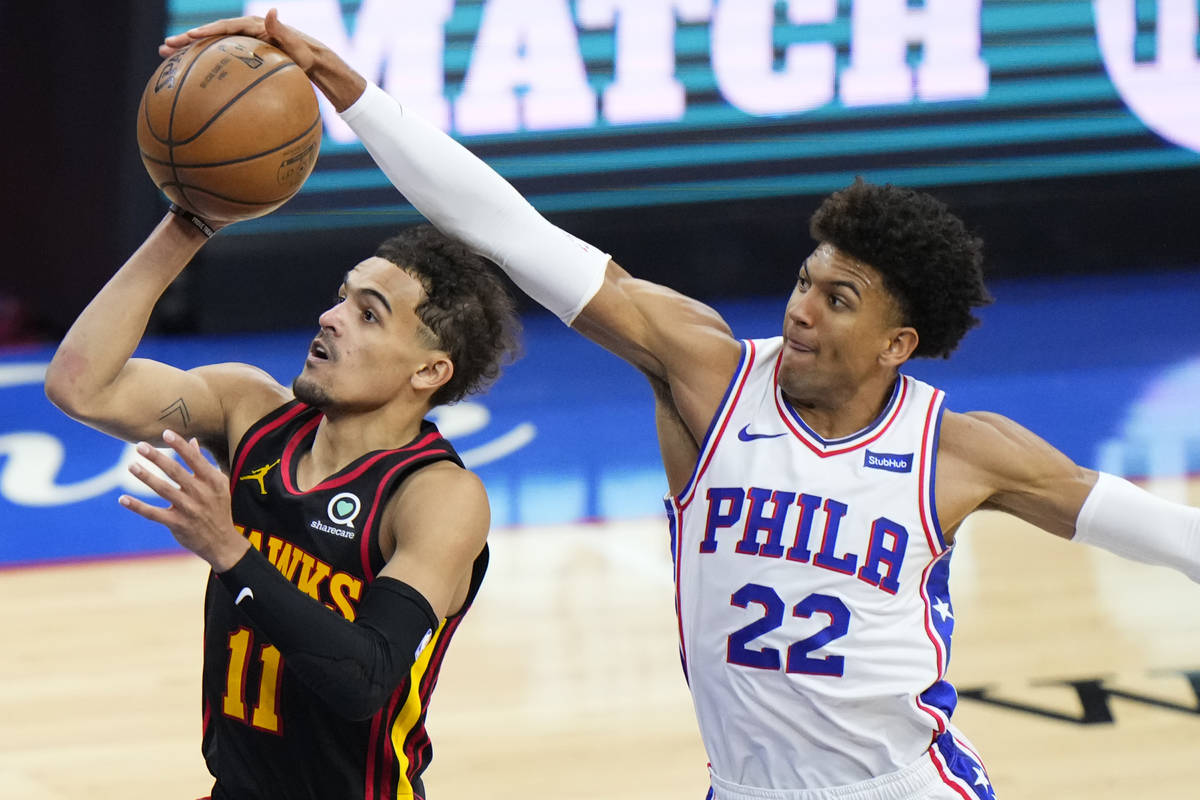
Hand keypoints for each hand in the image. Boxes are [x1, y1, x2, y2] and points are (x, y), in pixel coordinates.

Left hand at [120, 430, 248, 571]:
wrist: (222, 541)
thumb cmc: (219, 507)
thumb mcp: (218, 484)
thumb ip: (203, 463)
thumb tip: (193, 440)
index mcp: (212, 481)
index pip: (194, 459)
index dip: (180, 445)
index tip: (165, 433)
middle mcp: (200, 493)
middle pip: (175, 472)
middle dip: (157, 458)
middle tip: (140, 446)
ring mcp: (188, 509)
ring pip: (163, 490)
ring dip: (146, 477)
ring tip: (131, 466)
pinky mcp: (176, 524)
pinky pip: (153, 513)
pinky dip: (137, 506)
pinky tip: (123, 498)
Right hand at [160, 8, 319, 71]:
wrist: (309, 60)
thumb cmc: (303, 55)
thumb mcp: (295, 44)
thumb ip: (281, 29)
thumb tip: (273, 11)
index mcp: (252, 26)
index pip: (226, 27)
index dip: (208, 30)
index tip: (192, 36)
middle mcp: (242, 31)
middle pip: (210, 34)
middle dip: (187, 39)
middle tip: (166, 46)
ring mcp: (239, 42)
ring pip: (208, 44)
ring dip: (186, 49)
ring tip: (164, 54)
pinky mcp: (239, 54)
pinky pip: (216, 57)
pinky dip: (200, 61)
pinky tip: (183, 70)